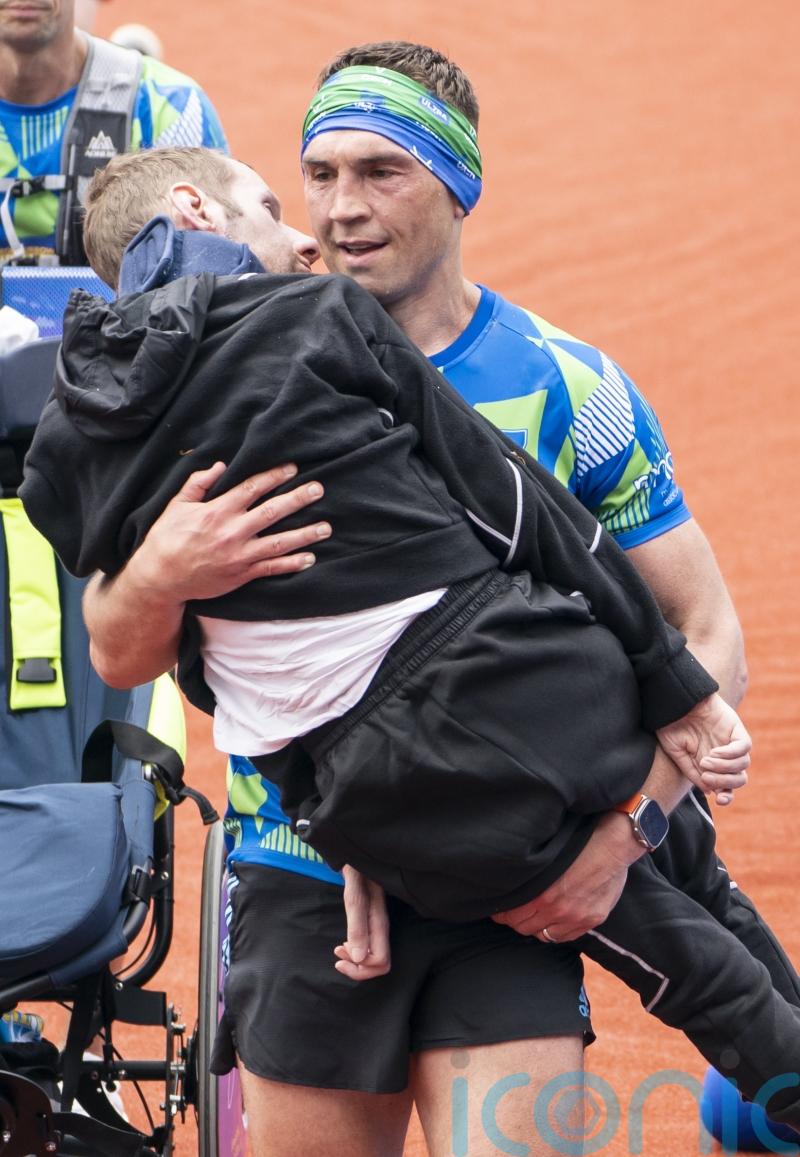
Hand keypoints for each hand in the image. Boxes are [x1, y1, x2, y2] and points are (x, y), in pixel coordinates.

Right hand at [129, 461, 330, 601]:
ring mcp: (239, 555)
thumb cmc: (167, 539)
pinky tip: (310, 558)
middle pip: (273, 511)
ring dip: (305, 534)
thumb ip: (198, 483)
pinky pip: (272, 568)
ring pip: (279, 542)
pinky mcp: (241, 574)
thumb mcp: (177, 505)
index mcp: (218, 510)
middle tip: (319, 489)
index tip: (292, 469)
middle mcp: (233, 531)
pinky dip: (292, 564)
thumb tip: (220, 465)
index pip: (252, 488)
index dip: (274, 476)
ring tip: (326, 527)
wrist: (160, 578)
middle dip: (298, 499)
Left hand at [333, 866, 390, 980]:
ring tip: (339, 949)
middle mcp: (381, 925)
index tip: (339, 952)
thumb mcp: (353, 892)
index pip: (380, 961)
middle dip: (359, 968)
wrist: (355, 851)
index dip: (360, 967)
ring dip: (356, 961)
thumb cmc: (356, 868)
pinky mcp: (371, 919)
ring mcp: (377, 922)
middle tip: (338, 957)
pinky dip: (356, 951)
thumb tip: (358, 957)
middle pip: (381, 964)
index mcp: (379, 921)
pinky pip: (369, 946)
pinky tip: (345, 941)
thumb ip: (357, 923)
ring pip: (375, 957)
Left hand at [492, 813, 635, 941]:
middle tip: (513, 914)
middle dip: (516, 921)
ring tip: (533, 918)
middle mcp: (558, 910)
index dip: (503, 914)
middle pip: (525, 927)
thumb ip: (534, 880)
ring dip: (536, 928)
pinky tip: (552, 924)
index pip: (513, 916)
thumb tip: (516, 887)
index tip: (499, 910)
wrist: (612, 846)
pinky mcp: (591, 920)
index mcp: (543, 894)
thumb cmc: (579, 846)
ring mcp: (576, 918)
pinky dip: (555, 933)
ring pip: (543, 935)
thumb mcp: (549, 860)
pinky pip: (564, 938)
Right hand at [656, 692, 750, 805]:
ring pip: (743, 765)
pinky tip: (715, 752)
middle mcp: (723, 755)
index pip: (727, 786)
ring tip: (705, 761)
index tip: (719, 800)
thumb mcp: (676, 753)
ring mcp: (730, 741)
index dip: (727, 796)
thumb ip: (692, 772)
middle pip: (739, 778)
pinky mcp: (735, 728)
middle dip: (725, 783)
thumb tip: (710, 791)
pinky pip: (744, 746)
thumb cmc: (671, 724)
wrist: (672, 701)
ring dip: (724, 768)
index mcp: (710, 764)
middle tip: (706, 776)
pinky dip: (731, 753)